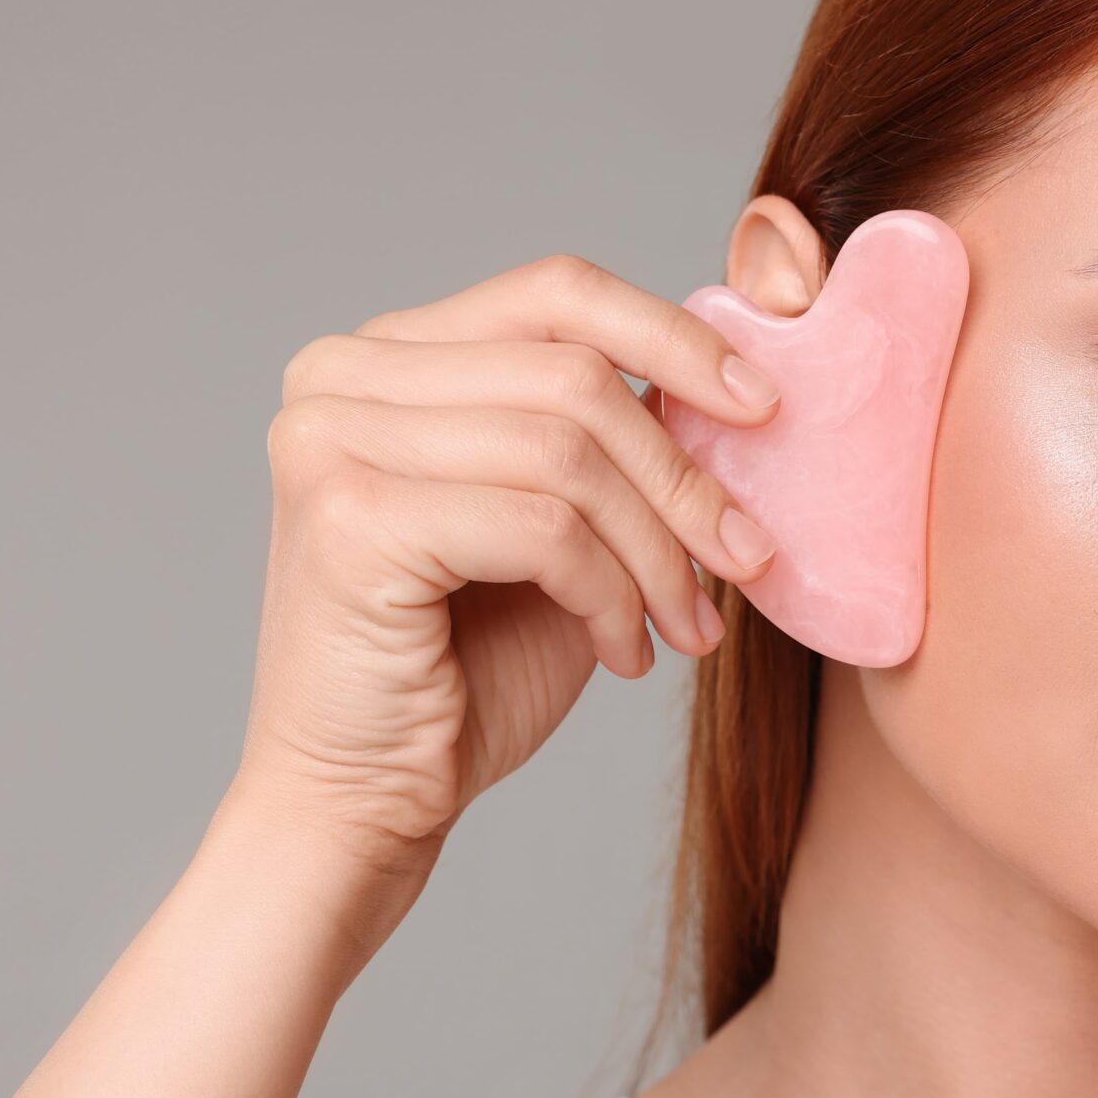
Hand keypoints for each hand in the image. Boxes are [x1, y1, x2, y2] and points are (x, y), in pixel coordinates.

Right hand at [232, 252, 782, 854]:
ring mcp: (332, 442)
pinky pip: (543, 527)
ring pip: (569, 451)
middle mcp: (340, 378)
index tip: (765, 411)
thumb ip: (613, 446)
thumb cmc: (466, 674)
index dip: (676, 340)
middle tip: (746, 562)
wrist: (366, 801)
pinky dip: (610, 594)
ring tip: (687, 626)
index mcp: (386, 357)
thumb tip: (733, 389)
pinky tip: (624, 653)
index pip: (557, 295)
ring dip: (657, 551)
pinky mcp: (350, 521)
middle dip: (683, 478)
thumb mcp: (564, 533)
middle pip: (575, 373)